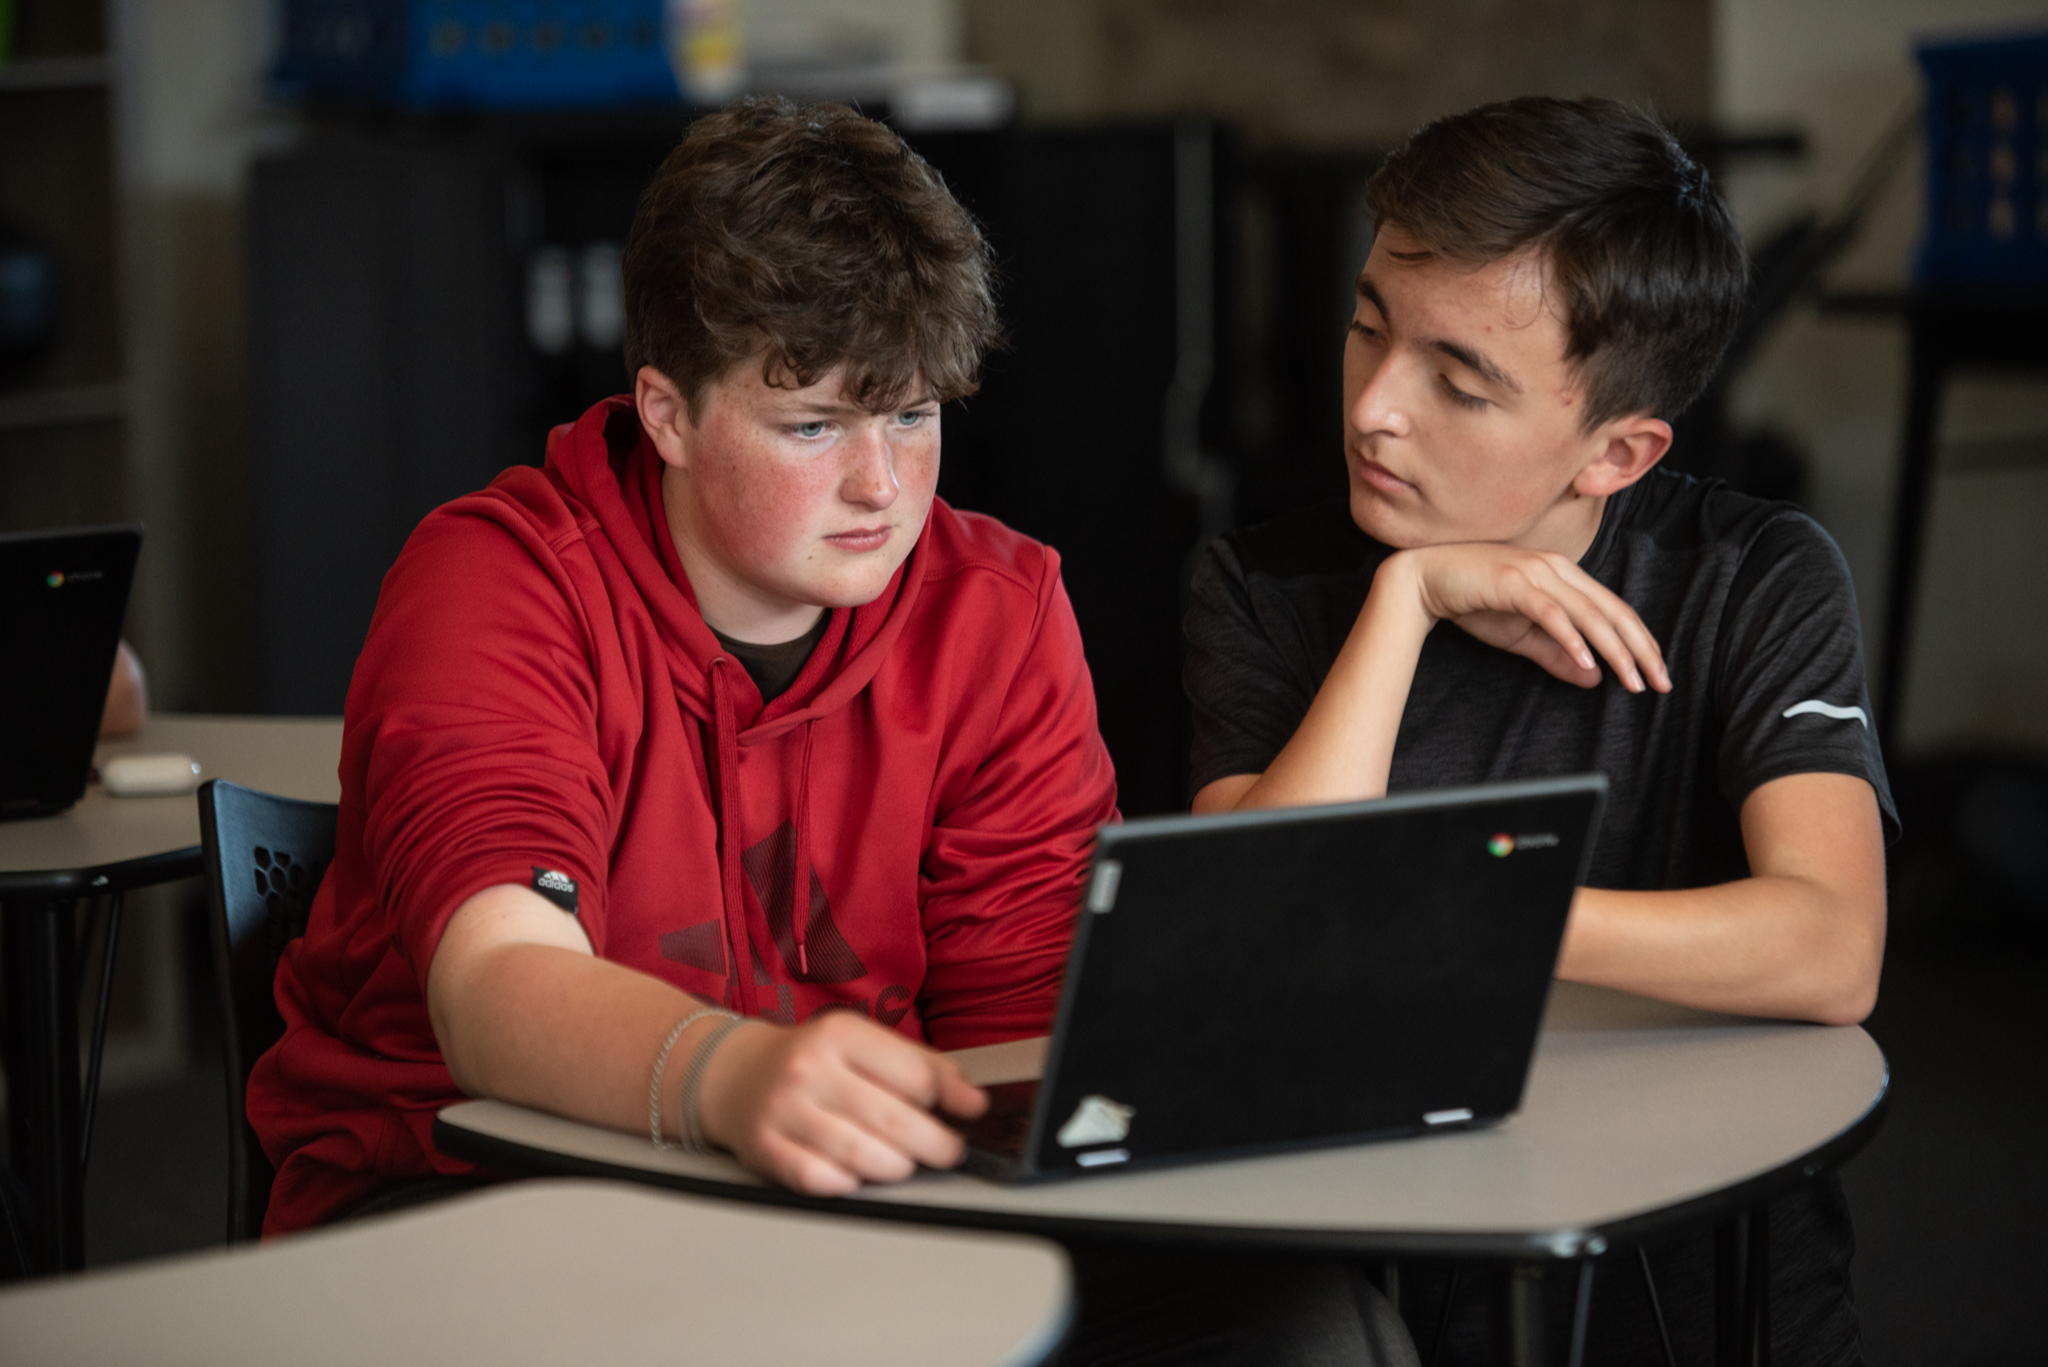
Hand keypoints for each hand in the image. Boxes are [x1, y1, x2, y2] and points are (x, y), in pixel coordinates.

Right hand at [696, 1010, 987, 1195]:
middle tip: (948, 1150)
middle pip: (893, 1119)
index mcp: (840, 1034)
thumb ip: (922, 1065)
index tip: (966, 1112)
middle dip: (935, 1143)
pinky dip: (848, 1184)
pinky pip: (820, 1180)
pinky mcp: (765, 1149)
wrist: (737, 1075)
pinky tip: (858, 1175)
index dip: (948, 1099)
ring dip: (896, 1167)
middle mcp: (809, 1068)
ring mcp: (783, 1111)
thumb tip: (972, 1098)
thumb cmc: (815, 1061)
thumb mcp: (864, 1044)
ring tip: (905, 1162)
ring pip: (860, 1155)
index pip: (914, 1075)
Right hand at [1387, 543, 1671, 692]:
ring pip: (1588, 613)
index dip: (1640, 641)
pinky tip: (1586, 661)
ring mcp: (1536, 573)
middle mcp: (1557, 568)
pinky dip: (1571, 637)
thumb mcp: (1522, 635)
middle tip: (1659, 683)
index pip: (1615, 609)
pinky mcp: (1513, 582)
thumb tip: (1593, 677)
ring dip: (1614, 649)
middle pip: (1612, 611)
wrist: (1424, 579)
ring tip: (1631, 679)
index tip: (1657, 672)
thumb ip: (1557, 654)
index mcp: (1565, 575)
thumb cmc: (1474, 602)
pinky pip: (1550, 612)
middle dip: (1640, 649)